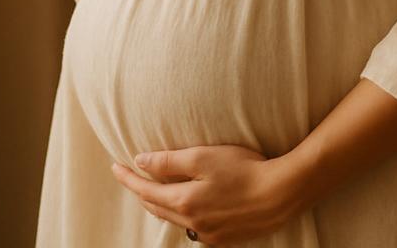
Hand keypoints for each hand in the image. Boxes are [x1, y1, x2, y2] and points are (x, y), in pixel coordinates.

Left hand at [110, 144, 305, 244]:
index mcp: (183, 201)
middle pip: (156, 207)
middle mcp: (191, 223)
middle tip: (131, 177)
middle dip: (141, 191)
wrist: (281, 194)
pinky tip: (189, 206)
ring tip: (156, 191)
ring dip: (161, 204)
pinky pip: (194, 228)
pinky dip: (184, 215)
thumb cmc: (244, 170)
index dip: (128, 178)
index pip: (145, 190)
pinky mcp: (223, 240)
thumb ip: (168, 161)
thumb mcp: (203, 157)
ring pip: (174, 220)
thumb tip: (140, 161)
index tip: (115, 166)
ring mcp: (208, 234)